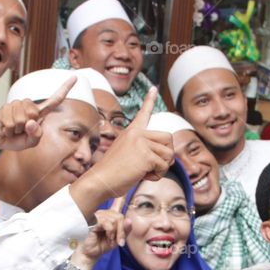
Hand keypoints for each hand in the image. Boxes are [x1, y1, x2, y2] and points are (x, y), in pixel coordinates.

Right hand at [0, 76, 75, 150]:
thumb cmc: (17, 139)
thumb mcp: (31, 142)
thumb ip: (36, 136)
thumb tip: (31, 122)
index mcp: (39, 113)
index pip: (54, 100)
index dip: (64, 89)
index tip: (75, 77)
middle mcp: (29, 106)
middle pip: (34, 113)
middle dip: (27, 127)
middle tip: (20, 131)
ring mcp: (17, 105)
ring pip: (21, 119)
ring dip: (16, 129)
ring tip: (13, 129)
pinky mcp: (5, 107)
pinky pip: (10, 122)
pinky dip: (9, 130)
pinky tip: (6, 128)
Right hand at [73, 88, 172, 212]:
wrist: (99, 181)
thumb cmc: (112, 174)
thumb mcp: (128, 156)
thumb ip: (144, 151)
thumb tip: (169, 156)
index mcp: (131, 132)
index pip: (143, 113)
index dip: (149, 100)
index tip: (154, 88)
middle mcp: (137, 133)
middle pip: (168, 139)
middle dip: (166, 155)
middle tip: (153, 166)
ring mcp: (141, 142)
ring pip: (169, 154)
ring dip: (162, 167)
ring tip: (146, 172)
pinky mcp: (145, 155)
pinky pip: (164, 166)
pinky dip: (158, 175)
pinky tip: (144, 176)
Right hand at [73, 198, 129, 266]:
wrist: (90, 253)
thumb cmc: (102, 245)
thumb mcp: (118, 239)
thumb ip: (125, 230)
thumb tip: (129, 220)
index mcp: (109, 215)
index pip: (117, 202)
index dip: (122, 195)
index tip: (126, 187)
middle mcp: (104, 213)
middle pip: (120, 216)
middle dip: (122, 230)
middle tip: (120, 241)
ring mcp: (98, 215)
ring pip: (115, 219)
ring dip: (117, 233)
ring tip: (111, 240)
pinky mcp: (93, 220)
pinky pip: (108, 223)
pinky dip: (111, 232)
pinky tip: (108, 237)